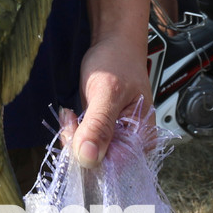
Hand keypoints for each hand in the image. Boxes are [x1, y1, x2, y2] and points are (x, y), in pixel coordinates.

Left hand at [71, 35, 151, 168]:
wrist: (114, 43)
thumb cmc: (117, 61)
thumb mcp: (106, 91)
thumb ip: (99, 125)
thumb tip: (88, 158)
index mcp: (142, 140)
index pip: (112, 168)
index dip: (87, 155)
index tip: (73, 130)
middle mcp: (132, 145)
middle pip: (98, 165)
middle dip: (77, 144)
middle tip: (69, 118)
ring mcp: (117, 141)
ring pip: (87, 157)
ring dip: (73, 137)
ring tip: (71, 114)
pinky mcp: (104, 136)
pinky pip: (84, 146)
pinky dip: (73, 133)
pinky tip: (72, 116)